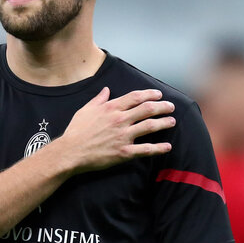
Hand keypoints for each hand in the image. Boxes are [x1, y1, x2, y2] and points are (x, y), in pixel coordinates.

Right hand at [54, 87, 174, 173]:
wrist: (70, 152)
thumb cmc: (76, 131)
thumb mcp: (85, 110)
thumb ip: (98, 99)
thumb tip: (106, 90)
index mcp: (111, 108)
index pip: (136, 97)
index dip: (150, 94)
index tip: (159, 95)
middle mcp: (120, 120)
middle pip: (147, 109)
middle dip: (162, 107)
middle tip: (171, 107)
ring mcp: (123, 136)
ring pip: (150, 126)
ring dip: (164, 123)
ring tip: (172, 121)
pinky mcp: (124, 152)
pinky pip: (145, 149)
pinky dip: (158, 148)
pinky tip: (167, 147)